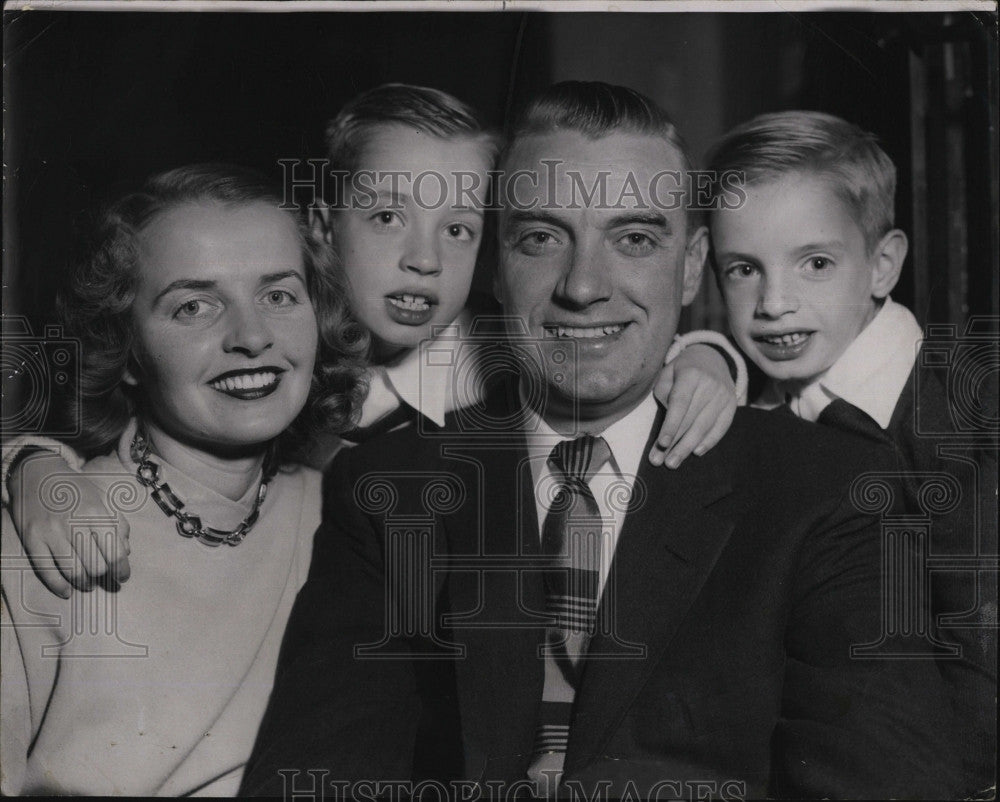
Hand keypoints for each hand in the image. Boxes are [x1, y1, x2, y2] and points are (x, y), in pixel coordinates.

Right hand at [8, 451, 130, 596]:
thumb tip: (127, 552)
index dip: (122, 569)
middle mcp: (75, 523)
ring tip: (88, 583)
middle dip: (104, 577)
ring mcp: (52, 533)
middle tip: (105, 579)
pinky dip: (58, 586)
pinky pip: (46, 570)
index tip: (123, 576)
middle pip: (96, 565)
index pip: (115, 551)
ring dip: (84, 583)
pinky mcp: (32, 540)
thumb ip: (119, 524)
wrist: (37, 475)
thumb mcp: (103, 500)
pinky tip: (67, 591)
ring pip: (73, 571)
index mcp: (97, 513)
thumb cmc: (76, 490)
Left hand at [649, 343, 736, 467]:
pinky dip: (709, 441)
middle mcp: (711, 385)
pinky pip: (721, 427)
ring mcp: (724, 396)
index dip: (671, 425)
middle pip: (691, 420)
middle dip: (675, 443)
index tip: (662, 444)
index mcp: (692, 374)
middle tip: (661, 462)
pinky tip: (696, 452)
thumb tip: (668, 421)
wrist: (712, 358)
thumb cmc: (682, 370)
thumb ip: (664, 394)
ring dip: (687, 447)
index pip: (680, 404)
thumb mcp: (667, 374)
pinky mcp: (732, 405)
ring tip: (673, 462)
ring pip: (705, 427)